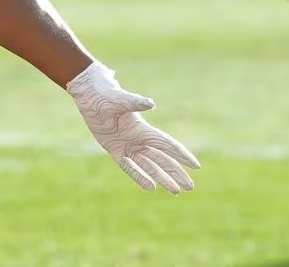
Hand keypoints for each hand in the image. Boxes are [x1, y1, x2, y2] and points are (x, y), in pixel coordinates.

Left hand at [65, 62, 199, 193]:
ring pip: (150, 166)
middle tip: (191, 187)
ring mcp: (127, 145)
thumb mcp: (122, 101)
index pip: (168, 145)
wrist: (92, 97)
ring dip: (162, 178)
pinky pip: (129, 167)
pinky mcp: (114, 149)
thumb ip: (136, 103)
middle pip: (163, 160)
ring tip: (176, 192)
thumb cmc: (108, 96)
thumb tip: (151, 104)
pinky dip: (140, 176)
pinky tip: (150, 188)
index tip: (196, 166)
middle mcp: (139, 139)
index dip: (182, 155)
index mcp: (144, 129)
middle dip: (177, 173)